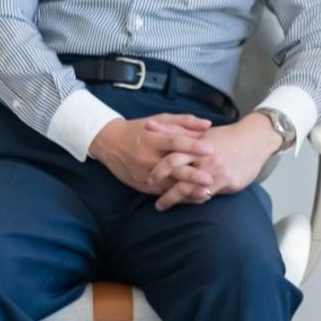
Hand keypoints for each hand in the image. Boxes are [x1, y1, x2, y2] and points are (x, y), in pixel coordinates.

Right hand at [90, 114, 214, 194]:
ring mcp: (143, 174)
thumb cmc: (139, 129)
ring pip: (168, 185)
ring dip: (187, 191)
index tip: (210, 150)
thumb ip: (184, 122)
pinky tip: (192, 199)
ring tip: (206, 194)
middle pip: (172, 168)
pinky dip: (177, 197)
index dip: (192, 146)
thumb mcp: (159, 121)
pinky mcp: (141, 185)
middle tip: (210, 179)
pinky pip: (161, 193)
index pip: (174, 142)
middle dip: (191, 175)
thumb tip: (208, 124)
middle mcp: (147, 157)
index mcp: (152, 139)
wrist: (110, 143)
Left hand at [145, 113, 281, 210]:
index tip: (149, 180)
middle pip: (182, 180)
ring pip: (195, 191)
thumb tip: (149, 125)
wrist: (254, 140)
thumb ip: (174, 130)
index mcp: (197, 147)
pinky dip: (198, 199)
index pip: (173, 159)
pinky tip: (191, 202)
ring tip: (169, 207)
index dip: (159, 171)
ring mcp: (218, 173)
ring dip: (180, 201)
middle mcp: (206, 161)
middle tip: (158, 205)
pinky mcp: (230, 183)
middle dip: (168, 195)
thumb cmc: (224, 136)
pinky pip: (210, 195)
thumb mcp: (199, 131)